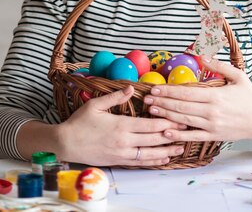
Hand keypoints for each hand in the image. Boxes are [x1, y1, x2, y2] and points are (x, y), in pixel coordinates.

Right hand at [57, 85, 185, 166]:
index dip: (166, 122)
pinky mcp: (118, 161)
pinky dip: (153, 161)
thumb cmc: (79, 122)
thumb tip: (132, 88)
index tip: (179, 117)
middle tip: (186, 131)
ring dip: (166, 151)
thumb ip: (115, 96)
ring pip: (149, 154)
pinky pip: (140, 162)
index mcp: (121, 126)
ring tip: (180, 148)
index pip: (149, 125)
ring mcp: (122, 154)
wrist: (65, 144)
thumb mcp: (96, 105)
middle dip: (171, 135)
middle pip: (153, 140)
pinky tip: (163, 159)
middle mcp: (124, 142)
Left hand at [142, 57, 251, 143]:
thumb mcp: (238, 76)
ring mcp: (212, 126)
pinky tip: (167, 132)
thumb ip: (219, 66)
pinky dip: (179, 135)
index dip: (169, 90)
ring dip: (167, 115)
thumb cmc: (250, 97)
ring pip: (184, 120)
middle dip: (163, 102)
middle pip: (182, 106)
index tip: (156, 88)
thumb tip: (202, 56)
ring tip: (152, 110)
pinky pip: (193, 137)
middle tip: (148, 98)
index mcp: (216, 96)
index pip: (187, 93)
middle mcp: (212, 112)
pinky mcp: (214, 137)